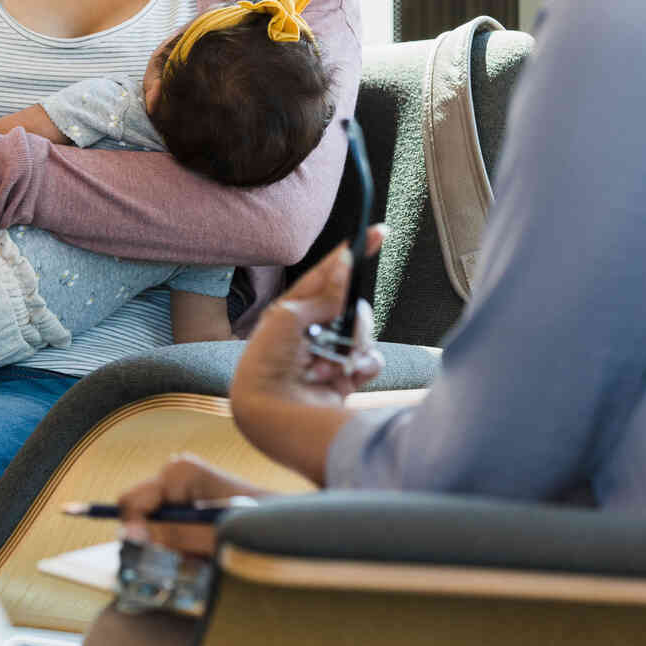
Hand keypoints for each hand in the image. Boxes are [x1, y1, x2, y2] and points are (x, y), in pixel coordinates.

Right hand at [115, 453, 268, 557]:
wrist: (287, 524)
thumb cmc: (256, 526)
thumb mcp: (211, 536)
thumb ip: (171, 535)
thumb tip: (131, 535)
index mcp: (177, 473)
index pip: (131, 503)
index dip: (135, 533)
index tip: (155, 555)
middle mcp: (175, 472)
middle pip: (140, 515)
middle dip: (157, 541)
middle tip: (188, 556)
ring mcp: (181, 484)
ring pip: (154, 526)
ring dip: (172, 547)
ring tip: (203, 554)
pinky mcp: (188, 498)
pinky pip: (168, 527)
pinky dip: (182, 544)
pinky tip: (205, 548)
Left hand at [230, 228, 386, 412]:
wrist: (273, 413)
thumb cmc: (267, 362)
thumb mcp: (290, 317)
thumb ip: (323, 294)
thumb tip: (343, 265)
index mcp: (294, 310)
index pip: (328, 273)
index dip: (352, 253)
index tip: (377, 232)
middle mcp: (313, 330)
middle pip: (354, 306)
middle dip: (352, 320)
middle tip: (339, 334)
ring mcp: (331, 354)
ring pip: (364, 334)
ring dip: (350, 349)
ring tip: (324, 366)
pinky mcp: (346, 377)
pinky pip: (370, 360)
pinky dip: (362, 366)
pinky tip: (344, 376)